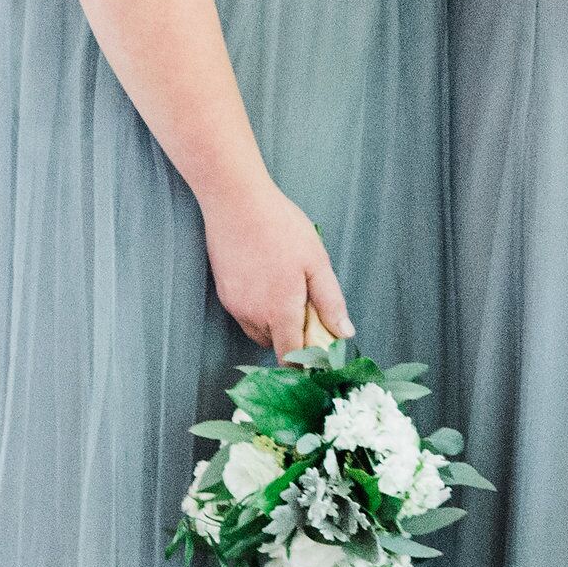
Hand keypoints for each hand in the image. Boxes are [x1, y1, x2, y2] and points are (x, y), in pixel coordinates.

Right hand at [200, 177, 348, 354]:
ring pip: (258, 329)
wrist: (236, 204)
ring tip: (286, 284)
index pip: (290, 356)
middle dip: (292, 333)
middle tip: (306, 303)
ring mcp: (234, 306)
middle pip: (274, 343)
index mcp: (279, 312)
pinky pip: (244, 313)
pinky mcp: (223, 293)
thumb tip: (344, 334)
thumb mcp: (317, 262)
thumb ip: (330, 302)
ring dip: (274, 320)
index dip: (304, 362)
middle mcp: (253, 316)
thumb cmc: (282, 229)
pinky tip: (267, 277)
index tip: (317, 355)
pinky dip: (258, 307)